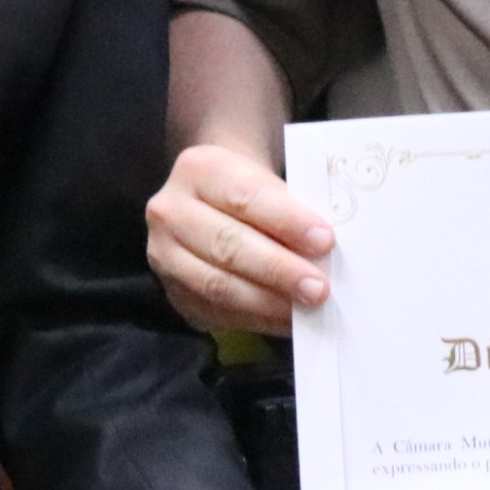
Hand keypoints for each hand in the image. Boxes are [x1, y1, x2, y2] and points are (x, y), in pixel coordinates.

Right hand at [144, 142, 334, 336]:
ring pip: (217, 284)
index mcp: (199, 169)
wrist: (209, 204)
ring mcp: (165, 255)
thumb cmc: (250, 191)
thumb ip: (291, 209)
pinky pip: (217, 311)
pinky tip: (288, 320)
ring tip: (306, 308)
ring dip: (268, 301)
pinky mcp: (174, 292)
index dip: (286, 221)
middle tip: (318, 288)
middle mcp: (171, 211)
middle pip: (227, 244)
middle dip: (278, 269)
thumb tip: (325, 251)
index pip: (244, 197)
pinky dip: (258, 319)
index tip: (325, 240)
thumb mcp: (267, 182)